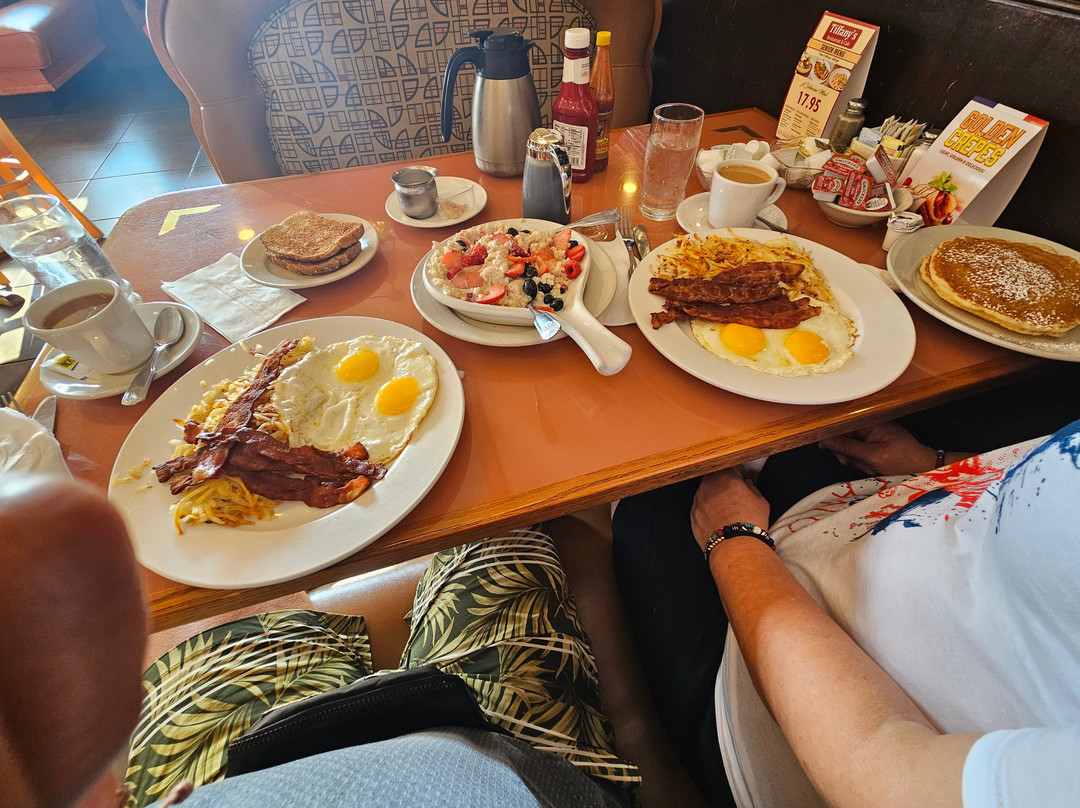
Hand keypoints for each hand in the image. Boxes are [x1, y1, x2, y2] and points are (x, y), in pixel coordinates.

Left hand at [690, 468, 770, 550]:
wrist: (734, 545)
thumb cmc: (749, 523)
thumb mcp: (760, 500)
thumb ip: (751, 488)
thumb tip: (747, 485)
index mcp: (726, 476)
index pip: (730, 467)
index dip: (736, 474)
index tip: (740, 479)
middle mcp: (708, 485)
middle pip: (714, 478)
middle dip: (722, 484)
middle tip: (733, 494)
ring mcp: (698, 500)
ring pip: (705, 492)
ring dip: (713, 496)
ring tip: (725, 509)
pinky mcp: (693, 515)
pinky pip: (699, 507)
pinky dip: (706, 510)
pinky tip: (717, 518)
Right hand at [818, 421, 936, 476]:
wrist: (924, 466)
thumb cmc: (903, 460)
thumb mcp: (873, 456)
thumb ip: (848, 448)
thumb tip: (825, 440)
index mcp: (869, 421)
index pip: (841, 424)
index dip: (831, 437)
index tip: (828, 450)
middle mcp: (870, 423)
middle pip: (843, 434)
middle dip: (845, 451)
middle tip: (848, 462)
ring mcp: (873, 432)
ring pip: (850, 444)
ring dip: (854, 458)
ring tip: (866, 466)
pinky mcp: (875, 440)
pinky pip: (859, 449)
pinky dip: (861, 459)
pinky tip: (870, 465)